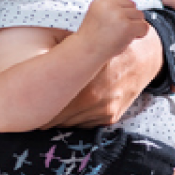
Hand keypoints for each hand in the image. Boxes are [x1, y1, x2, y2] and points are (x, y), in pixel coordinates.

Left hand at [43, 24, 163, 127]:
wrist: (143, 57)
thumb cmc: (109, 51)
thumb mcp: (85, 49)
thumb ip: (62, 63)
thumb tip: (33, 74)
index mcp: (84, 82)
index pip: (50, 106)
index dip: (37, 106)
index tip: (30, 104)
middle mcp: (94, 99)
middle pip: (57, 118)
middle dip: (47, 114)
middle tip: (39, 107)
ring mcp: (104, 110)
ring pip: (70, 123)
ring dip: (61, 117)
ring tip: (58, 105)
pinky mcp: (111, 117)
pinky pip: (86, 124)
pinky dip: (79, 117)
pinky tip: (78, 106)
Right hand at [78, 0, 149, 56]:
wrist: (85, 51)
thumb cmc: (93, 36)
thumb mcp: (98, 14)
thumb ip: (111, 7)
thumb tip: (132, 3)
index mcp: (101, 0)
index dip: (123, 8)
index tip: (118, 18)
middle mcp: (110, 4)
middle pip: (133, 4)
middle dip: (129, 16)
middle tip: (119, 29)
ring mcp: (119, 14)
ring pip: (140, 15)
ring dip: (134, 25)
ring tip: (121, 34)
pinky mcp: (127, 26)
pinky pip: (144, 26)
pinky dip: (140, 34)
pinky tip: (129, 38)